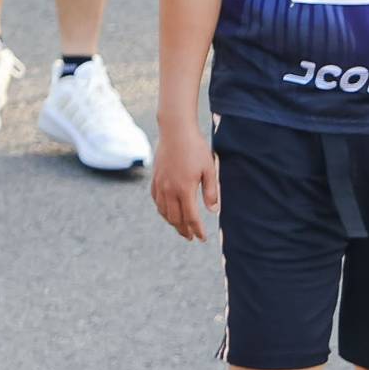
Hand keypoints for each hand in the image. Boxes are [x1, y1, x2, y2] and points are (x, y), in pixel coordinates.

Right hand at [151, 122, 218, 242]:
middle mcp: (169, 189)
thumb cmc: (196, 149)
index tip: (202, 238)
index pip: (191, 217)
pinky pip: (156, 200)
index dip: (197, 230)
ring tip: (181, 228)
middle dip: (184, 230)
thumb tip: (213, 211)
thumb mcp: (209, 170)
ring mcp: (160, 184)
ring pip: (163, 211)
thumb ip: (211, 191)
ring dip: (172, 222)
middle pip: (175, 218)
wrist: (175, 131)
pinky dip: (162, 210)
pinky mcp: (155, 178)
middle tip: (191, 237)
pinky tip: (167, 213)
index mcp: (185, 189)